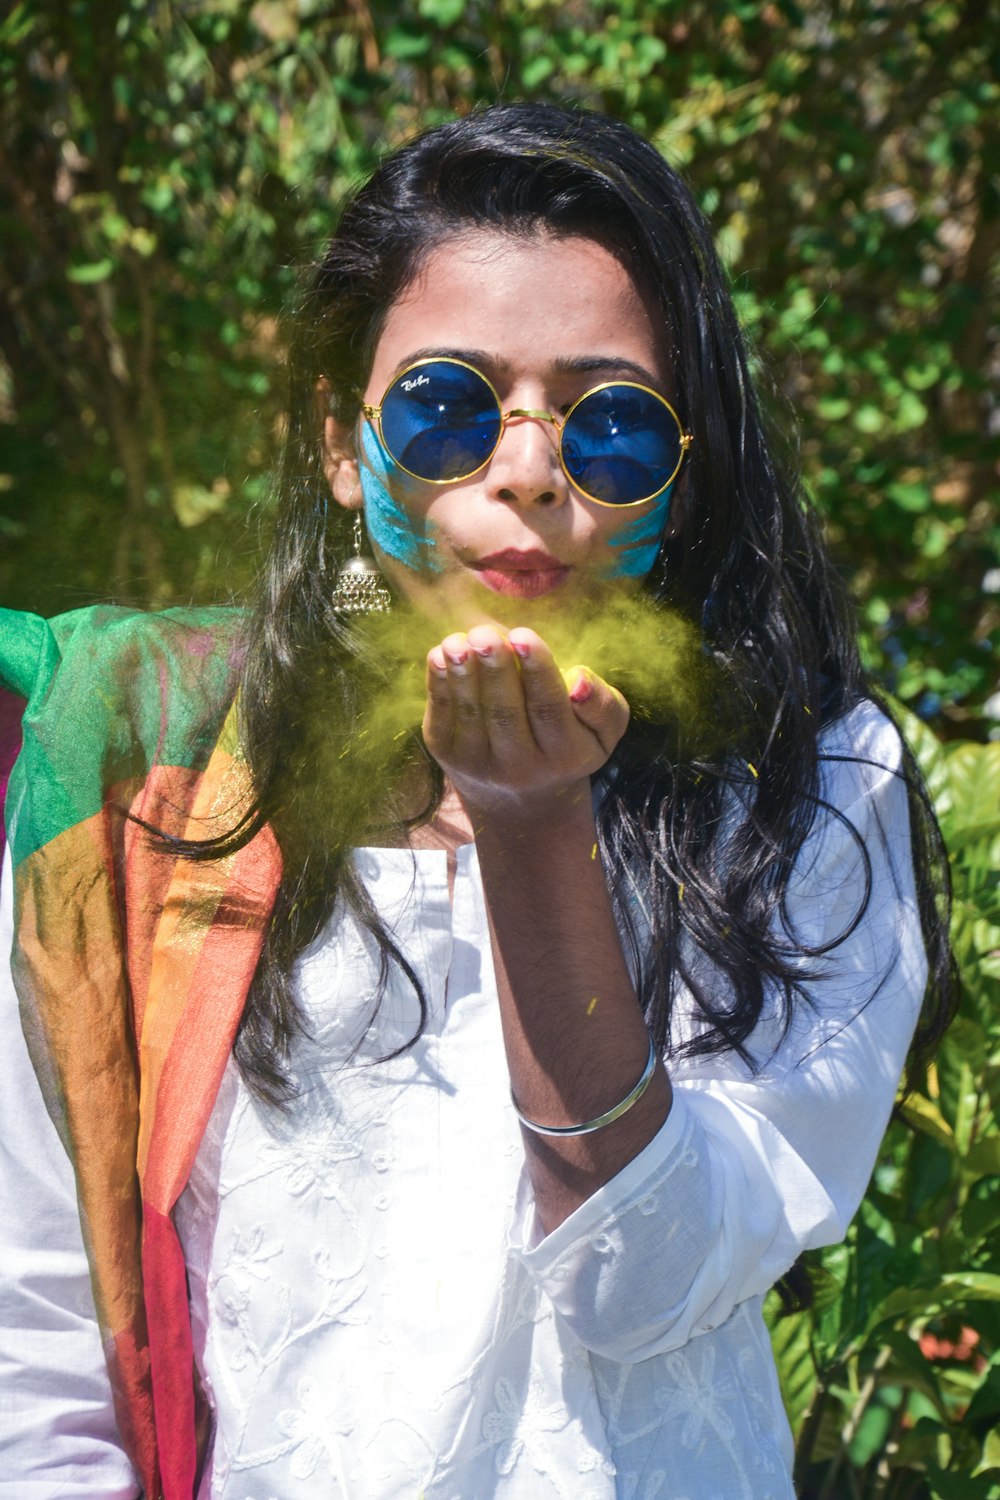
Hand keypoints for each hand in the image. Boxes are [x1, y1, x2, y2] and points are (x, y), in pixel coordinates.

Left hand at [423, 623, 628, 817]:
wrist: (522, 801)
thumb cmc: (568, 747)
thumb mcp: (601, 734)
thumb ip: (602, 706)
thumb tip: (578, 681)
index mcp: (564, 756)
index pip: (549, 709)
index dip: (536, 671)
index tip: (524, 635)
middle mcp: (520, 767)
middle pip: (505, 713)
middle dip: (494, 670)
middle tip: (485, 635)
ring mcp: (479, 763)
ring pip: (471, 714)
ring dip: (461, 674)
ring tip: (458, 641)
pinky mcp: (447, 756)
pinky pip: (441, 716)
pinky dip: (439, 683)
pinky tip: (440, 654)